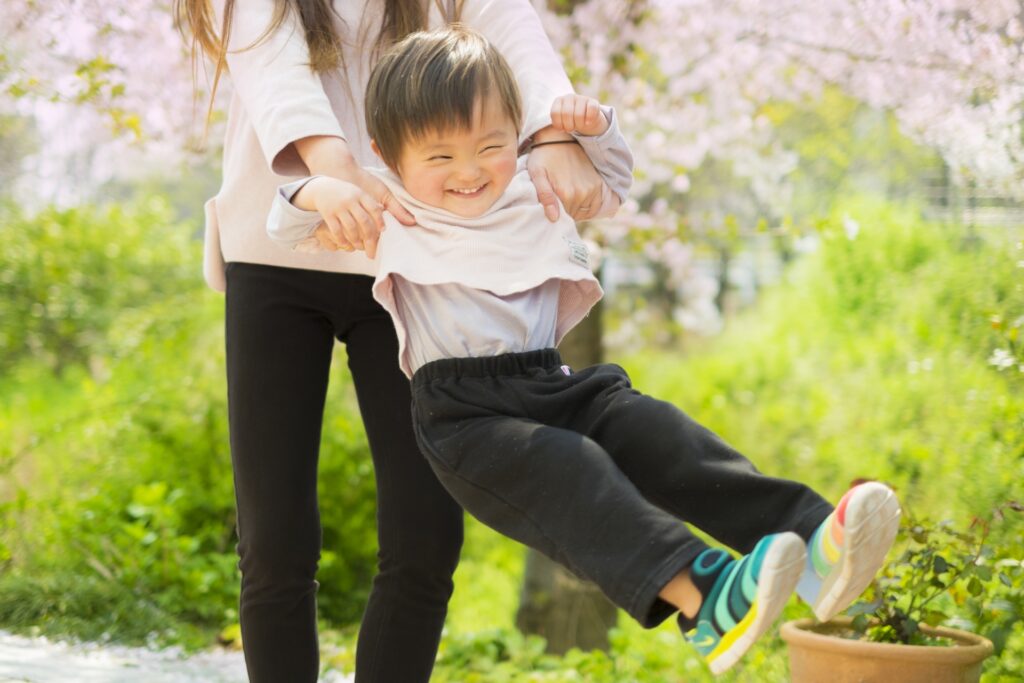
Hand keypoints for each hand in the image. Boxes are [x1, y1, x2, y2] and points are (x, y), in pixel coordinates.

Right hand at [293, 135, 415, 256]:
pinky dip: (342, 239)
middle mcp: (350, 199)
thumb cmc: (352, 191)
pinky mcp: (327, 213)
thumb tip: (412, 221)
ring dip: (356, 240)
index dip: (380, 222)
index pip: (374, 209)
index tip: (383, 233)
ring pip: (350, 227)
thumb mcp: (370, 192)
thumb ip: (390, 205)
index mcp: (361, 194)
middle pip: (364, 221)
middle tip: (372, 250)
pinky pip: (336, 230)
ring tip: (360, 247)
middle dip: (369, 238)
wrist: (323, 185)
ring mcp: (338, 206)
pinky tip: (346, 245)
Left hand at [527, 138, 603, 221]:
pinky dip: (589, 205)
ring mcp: (592, 188)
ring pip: (585, 211)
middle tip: (559, 197)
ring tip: (568, 194)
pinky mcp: (599, 183)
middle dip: (566, 210)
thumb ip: (544, 196)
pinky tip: (579, 195)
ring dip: (577, 207)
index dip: (557, 214)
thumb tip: (554, 218)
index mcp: (566, 193)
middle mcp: (582, 193)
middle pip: (574, 214)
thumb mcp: (537, 174)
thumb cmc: (543, 157)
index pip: (563, 218)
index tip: (552, 204)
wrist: (559, 139)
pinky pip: (596, 205)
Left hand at [550, 94, 608, 136]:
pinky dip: (589, 119)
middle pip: (566, 114)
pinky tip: (588, 123)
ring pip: (579, 114)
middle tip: (571, 129)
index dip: (559, 124)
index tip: (562, 128)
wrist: (586, 121)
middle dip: (569, 126)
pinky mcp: (593, 102)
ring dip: (579, 125)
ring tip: (579, 126)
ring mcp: (581, 98)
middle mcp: (569, 97)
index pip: (555, 112)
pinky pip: (591, 110)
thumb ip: (556, 124)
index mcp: (559, 101)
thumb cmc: (570, 122)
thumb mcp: (561, 122)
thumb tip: (557, 128)